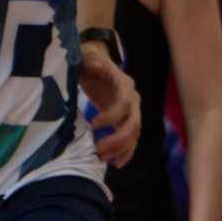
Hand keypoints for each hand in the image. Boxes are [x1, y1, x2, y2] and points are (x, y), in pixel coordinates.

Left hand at [78, 45, 139, 168]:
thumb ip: (92, 61)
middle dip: (117, 139)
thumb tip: (95, 64)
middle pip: (133, 123)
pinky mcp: (124, 121)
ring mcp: (131, 112)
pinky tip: (115, 163)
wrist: (94, 64)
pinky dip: (125, 152)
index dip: (111, 116)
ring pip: (133, 135)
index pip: (124, 103)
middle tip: (98, 149)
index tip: (93, 125)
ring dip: (120, 149)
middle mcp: (133, 99)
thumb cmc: (89, 61)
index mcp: (124, 84)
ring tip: (101, 158)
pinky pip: (130, 139)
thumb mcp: (88, 57)